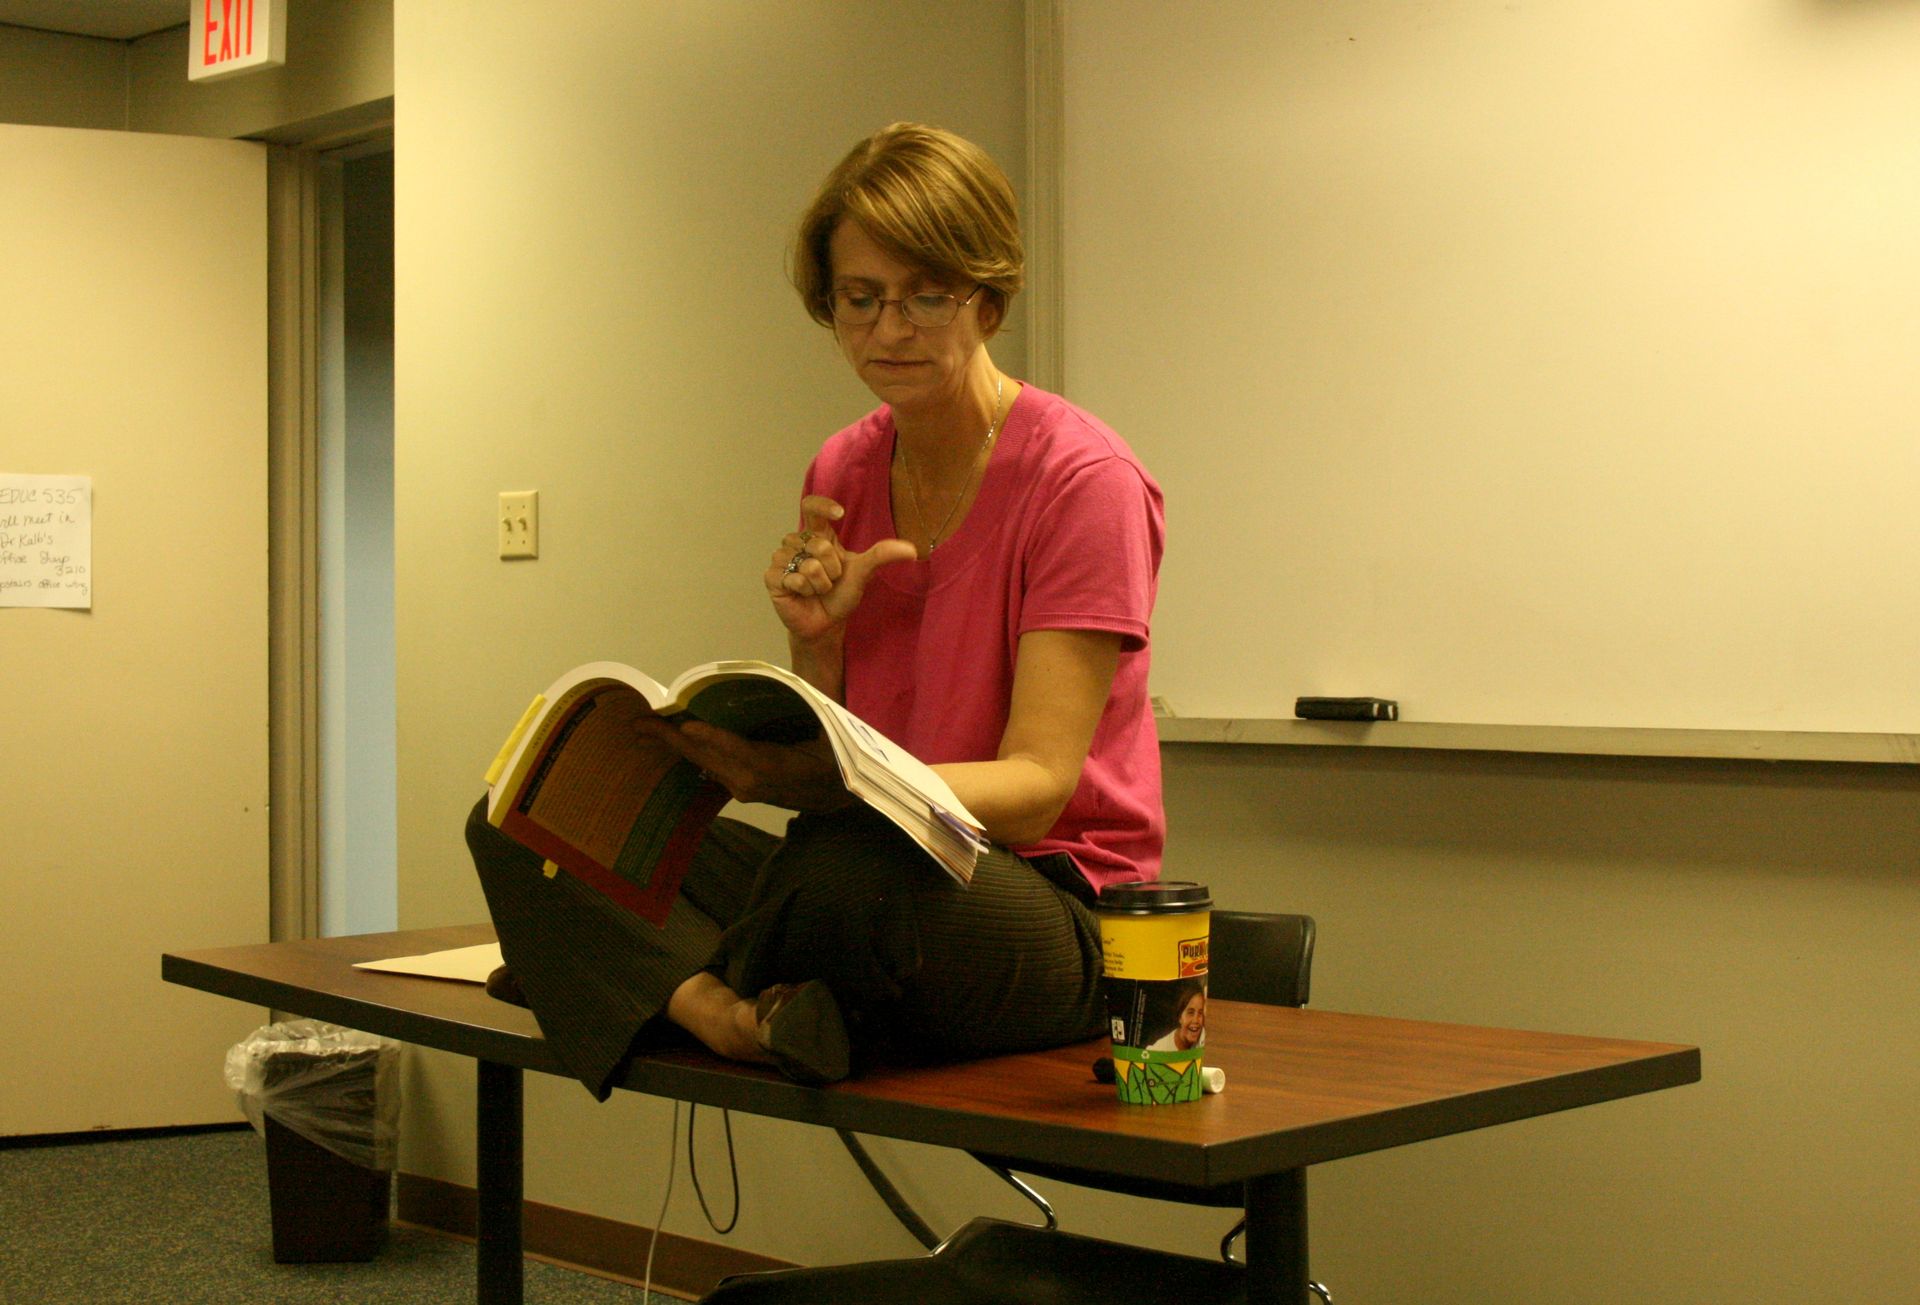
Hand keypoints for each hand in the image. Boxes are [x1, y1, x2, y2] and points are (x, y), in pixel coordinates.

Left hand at [631, 714, 852, 811]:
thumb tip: (798, 682)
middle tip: (639, 723)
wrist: (840, 794)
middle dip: (671, 739)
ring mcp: (743, 788)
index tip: (685, 725)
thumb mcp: (831, 731)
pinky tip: (672, 738)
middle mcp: (753, 781)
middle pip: (708, 756)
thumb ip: (814, 707)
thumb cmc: (837, 757)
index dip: (713, 738)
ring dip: (673, 744)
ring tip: (645, 728)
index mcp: (778, 767)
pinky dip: (690, 749)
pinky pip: (710, 765)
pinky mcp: (740, 788)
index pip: (741, 751)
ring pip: (703, 762)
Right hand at [765, 495, 916, 642]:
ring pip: (807, 564)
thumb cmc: (842, 595)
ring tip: (817, 589)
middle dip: (832, 569)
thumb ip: (883, 555)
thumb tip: (913, 550)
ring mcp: (782, 558)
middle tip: (830, 580)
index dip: (822, 506)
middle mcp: (797, 542)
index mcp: (817, 535)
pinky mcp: (772, 576)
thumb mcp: (864, 572)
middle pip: (818, 544)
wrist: (826, 623)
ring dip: (819, 583)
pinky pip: (793, 577)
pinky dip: (805, 590)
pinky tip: (803, 595)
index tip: (840, 514)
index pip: (811, 507)